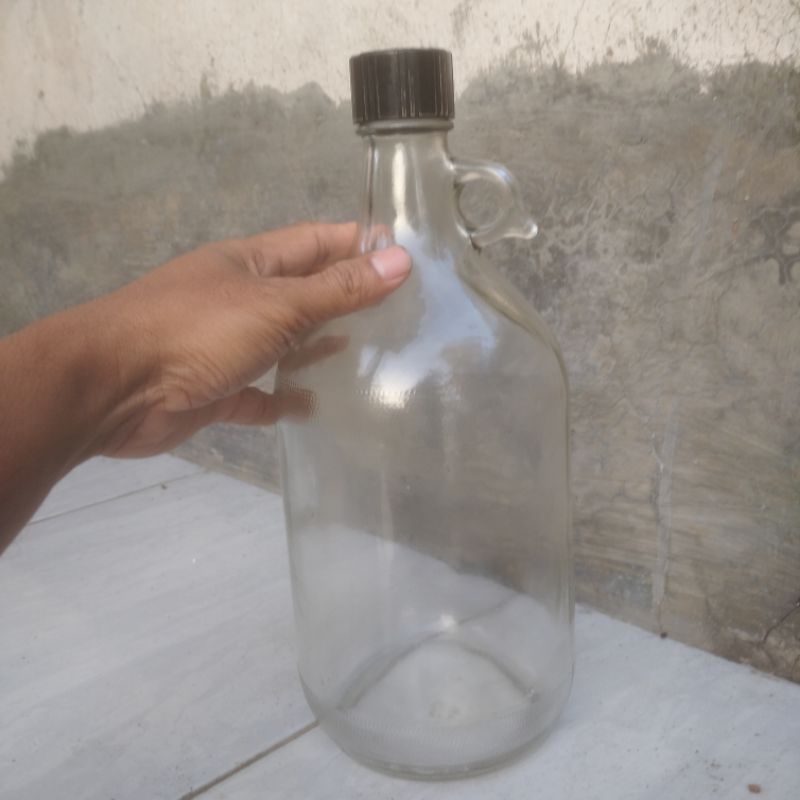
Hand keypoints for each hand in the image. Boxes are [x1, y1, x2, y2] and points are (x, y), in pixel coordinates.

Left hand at [90, 222, 410, 456]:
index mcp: (252, 263)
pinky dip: (283, 399)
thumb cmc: (197, 332)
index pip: (316, 242)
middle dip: (347, 299)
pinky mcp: (216, 390)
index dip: (358, 243)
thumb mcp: (276, 305)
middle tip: (402, 314)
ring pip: (284, 343)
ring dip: (320, 349)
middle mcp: (241, 298)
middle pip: (304, 293)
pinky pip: (259, 393)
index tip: (404, 255)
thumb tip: (399, 260)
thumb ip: (337, 289)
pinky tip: (313, 406)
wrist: (112, 388)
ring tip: (371, 357)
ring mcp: (226, 345)